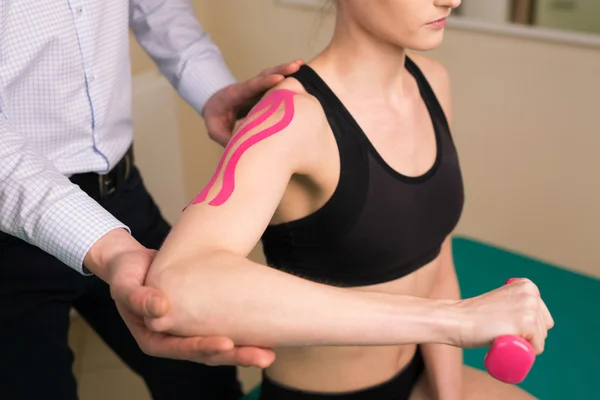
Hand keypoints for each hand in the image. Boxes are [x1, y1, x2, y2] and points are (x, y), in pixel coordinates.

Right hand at [84, 229, 275, 366]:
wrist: (133, 263)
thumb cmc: (126, 274)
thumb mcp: (126, 284)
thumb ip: (137, 297)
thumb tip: (160, 308)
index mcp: (154, 339)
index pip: (181, 349)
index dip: (204, 349)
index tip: (227, 344)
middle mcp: (174, 340)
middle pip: (207, 354)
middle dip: (235, 356)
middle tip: (262, 356)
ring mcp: (189, 331)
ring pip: (219, 346)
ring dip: (244, 350)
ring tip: (269, 352)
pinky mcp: (201, 319)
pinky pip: (223, 328)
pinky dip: (242, 332)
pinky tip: (265, 334)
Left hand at [203, 59, 303, 145]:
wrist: (214, 104)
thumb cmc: (215, 117)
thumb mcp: (215, 130)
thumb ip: (227, 138)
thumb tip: (243, 149)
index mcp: (235, 94)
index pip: (251, 86)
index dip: (265, 82)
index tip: (279, 78)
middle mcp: (248, 88)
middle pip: (265, 76)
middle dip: (281, 70)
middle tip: (297, 66)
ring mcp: (256, 88)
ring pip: (272, 76)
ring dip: (287, 70)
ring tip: (302, 65)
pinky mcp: (263, 91)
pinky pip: (276, 83)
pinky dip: (288, 78)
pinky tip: (301, 74)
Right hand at [454, 278, 553, 352]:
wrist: (457, 320)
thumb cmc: (474, 315)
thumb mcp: (500, 300)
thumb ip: (512, 300)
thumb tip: (518, 311)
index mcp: (527, 285)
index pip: (542, 316)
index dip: (528, 327)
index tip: (508, 325)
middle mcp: (531, 293)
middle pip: (544, 327)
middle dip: (528, 335)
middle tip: (503, 332)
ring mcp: (529, 307)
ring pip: (540, 338)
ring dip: (525, 344)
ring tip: (502, 336)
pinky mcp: (526, 323)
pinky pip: (537, 347)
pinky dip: (526, 352)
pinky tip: (509, 342)